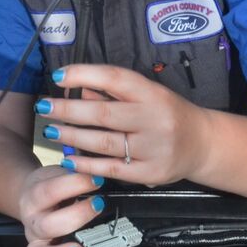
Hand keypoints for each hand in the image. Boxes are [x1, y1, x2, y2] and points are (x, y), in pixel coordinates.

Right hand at [15, 162, 107, 246]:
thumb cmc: (53, 184)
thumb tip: (102, 174)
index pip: (49, 192)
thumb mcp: (59, 172)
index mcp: (33, 198)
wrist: (31, 195)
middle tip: (99, 206)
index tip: (97, 180)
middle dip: (76, 217)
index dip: (74, 185)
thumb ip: (76, 174)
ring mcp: (35, 244)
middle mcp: (32, 223)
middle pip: (47, 226)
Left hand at [37, 64, 213, 185]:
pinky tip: (68, 157)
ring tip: (52, 131)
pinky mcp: (150, 172)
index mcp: (153, 93)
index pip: (114, 78)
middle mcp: (154, 119)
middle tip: (43, 107)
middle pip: (102, 114)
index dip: (84, 74)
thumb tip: (78, 89)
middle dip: (67, 110)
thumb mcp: (147, 95)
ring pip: (102, 143)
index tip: (58, 76)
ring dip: (71, 136)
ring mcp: (153, 148)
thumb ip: (114, 93)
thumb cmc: (167, 114)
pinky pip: (110, 169)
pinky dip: (85, 164)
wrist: (203, 144)